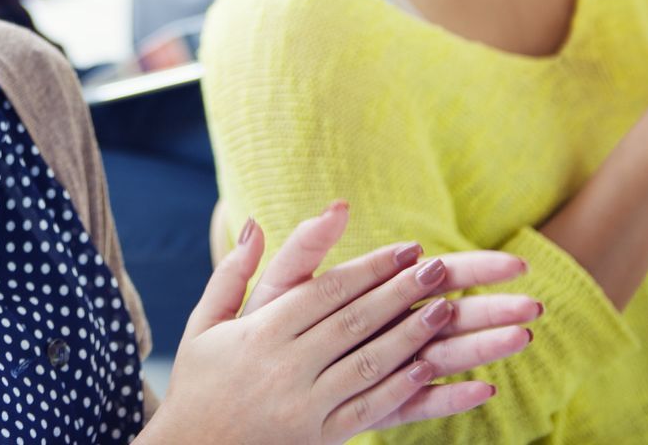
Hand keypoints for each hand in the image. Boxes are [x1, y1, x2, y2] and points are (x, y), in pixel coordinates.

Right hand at [145, 202, 537, 443]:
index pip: (326, 292)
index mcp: (261, 333)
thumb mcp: (205, 322)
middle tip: (440, 268)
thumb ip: (232, 273)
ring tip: (448, 312)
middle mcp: (286, 366)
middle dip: (401, 293)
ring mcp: (305, 405)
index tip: (407, 249)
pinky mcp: (319, 436)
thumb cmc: (199, 382)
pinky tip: (430, 369)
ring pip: (369, 364)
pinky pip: (368, 410)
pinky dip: (401, 388)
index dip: (370, 268)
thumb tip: (252, 223)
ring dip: (412, 336)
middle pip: (355, 322)